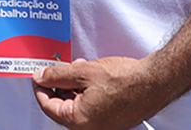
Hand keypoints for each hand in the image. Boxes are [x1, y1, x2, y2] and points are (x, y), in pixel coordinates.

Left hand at [33, 56, 164, 128]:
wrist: (153, 82)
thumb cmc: (123, 80)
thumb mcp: (82, 72)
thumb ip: (57, 75)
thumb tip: (40, 77)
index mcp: (79, 121)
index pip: (48, 106)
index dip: (40, 88)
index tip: (37, 76)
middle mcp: (90, 128)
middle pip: (62, 106)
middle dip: (59, 84)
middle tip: (57, 68)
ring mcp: (102, 125)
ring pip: (77, 104)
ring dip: (73, 85)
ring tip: (77, 67)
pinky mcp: (112, 120)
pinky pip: (90, 106)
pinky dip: (85, 91)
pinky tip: (89, 75)